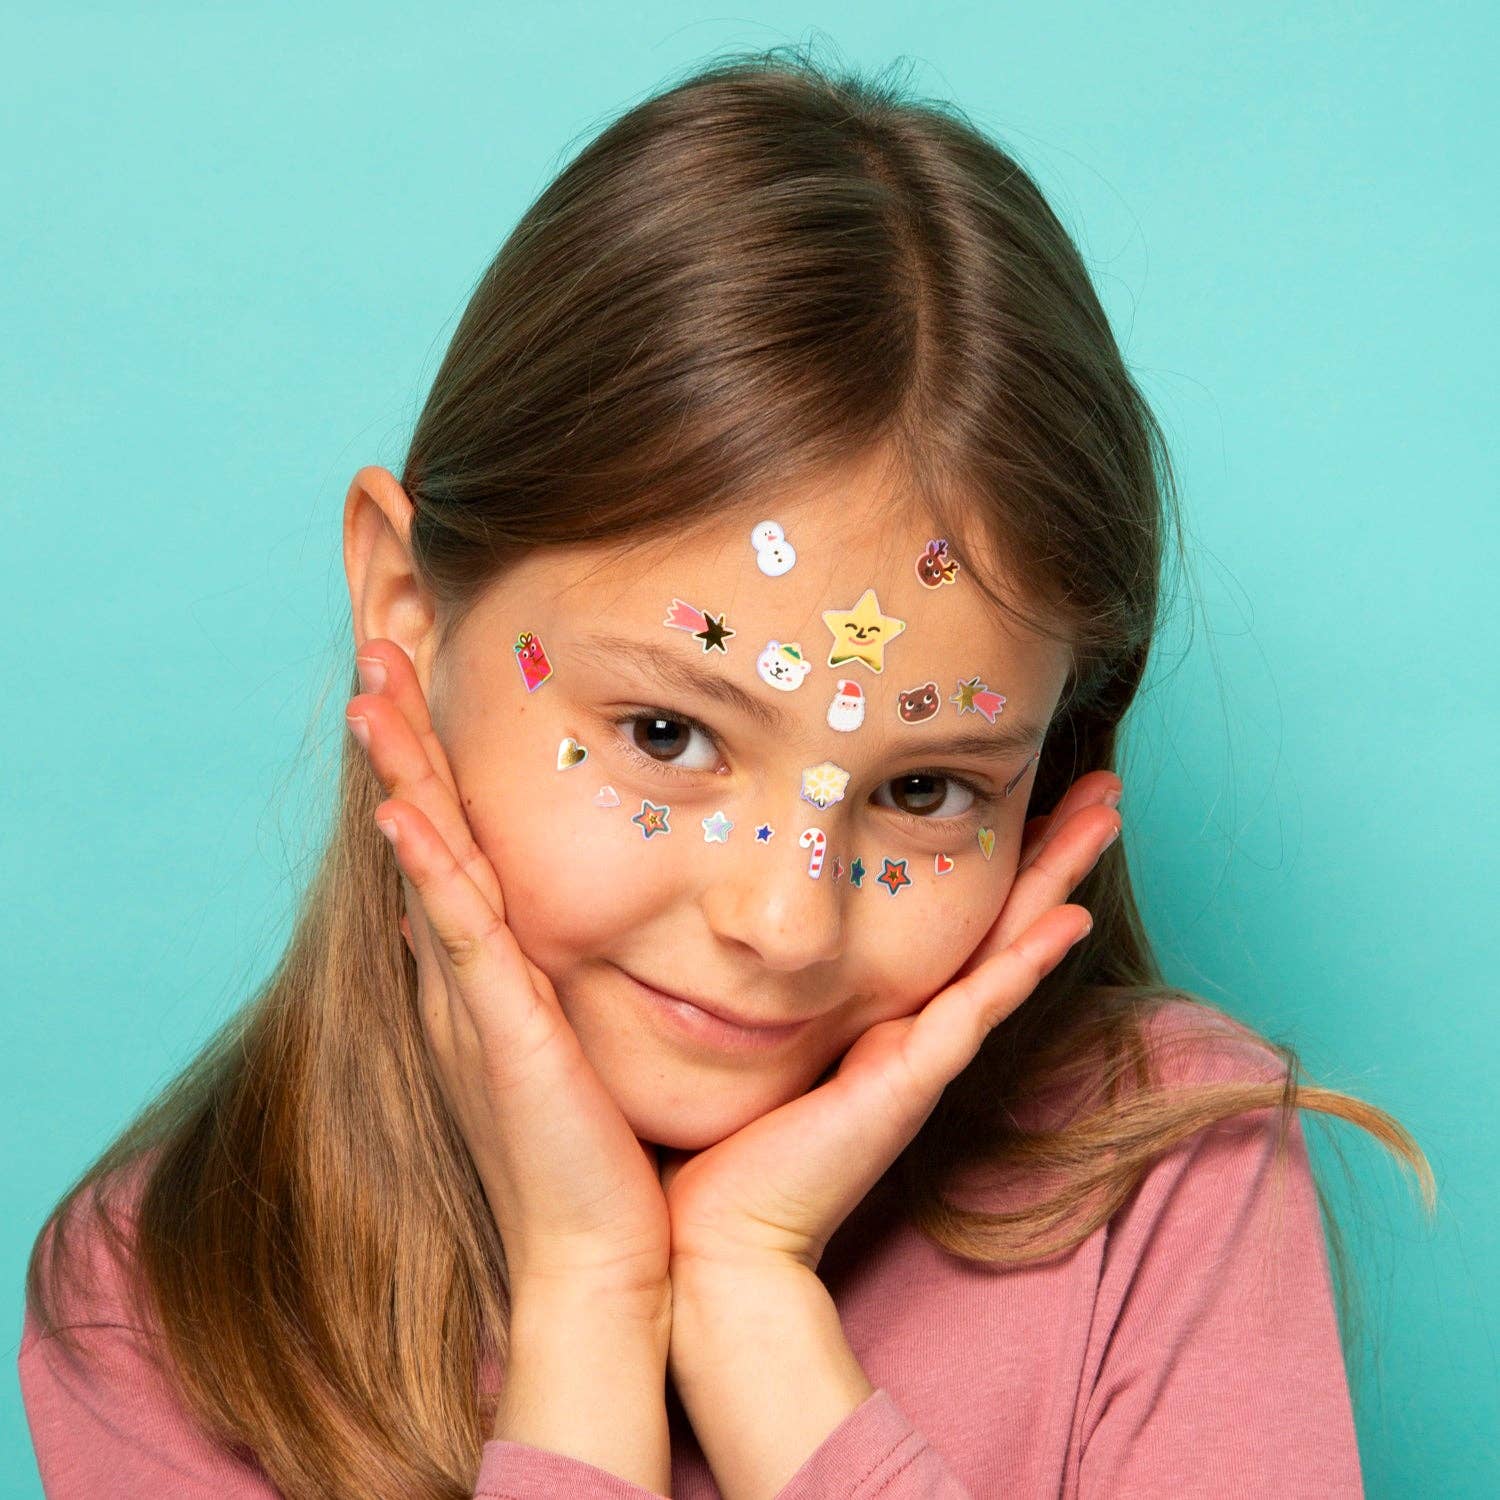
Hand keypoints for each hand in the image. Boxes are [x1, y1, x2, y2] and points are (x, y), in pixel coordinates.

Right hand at [347, 639, 670, 1308]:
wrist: (612, 1263)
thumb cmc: (618, 1156)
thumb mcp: (601, 1039)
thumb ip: (599, 972)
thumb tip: (640, 918)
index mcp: (497, 973)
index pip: (460, 843)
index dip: (437, 761)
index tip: (428, 681)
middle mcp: (470, 978)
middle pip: (427, 831)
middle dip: (402, 739)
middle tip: (378, 649)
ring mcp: (474, 1004)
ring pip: (429, 862)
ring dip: (400, 772)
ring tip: (370, 688)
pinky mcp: (497, 1037)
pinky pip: (460, 936)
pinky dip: (431, 871)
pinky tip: (403, 809)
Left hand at [656, 769, 1122, 1277]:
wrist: (721, 1236)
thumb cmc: (722, 1142)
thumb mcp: (749, 1034)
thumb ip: (759, 982)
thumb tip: (728, 912)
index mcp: (885, 1013)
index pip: (954, 918)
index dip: (995, 857)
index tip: (1025, 792)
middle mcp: (917, 1028)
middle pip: (1000, 920)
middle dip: (1053, 851)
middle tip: (1105, 787)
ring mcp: (922, 1055)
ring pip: (1006, 948)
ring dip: (1059, 880)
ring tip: (1109, 817)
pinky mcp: (908, 1083)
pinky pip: (976, 1008)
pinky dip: (1023, 960)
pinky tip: (1067, 916)